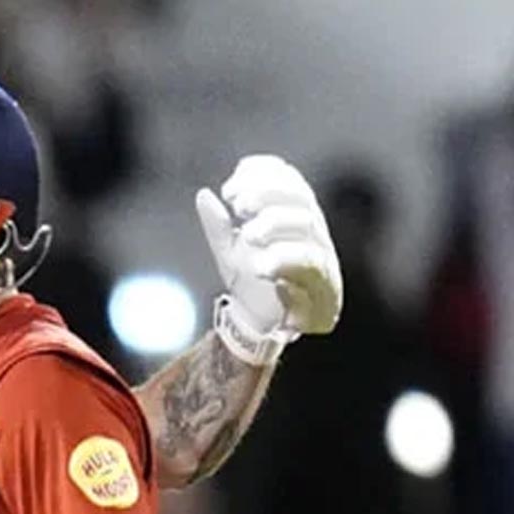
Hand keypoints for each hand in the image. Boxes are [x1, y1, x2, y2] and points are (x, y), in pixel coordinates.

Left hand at [195, 154, 342, 363]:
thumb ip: (218, 226)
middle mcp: (311, 230)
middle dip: (268, 193)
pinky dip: (285, 260)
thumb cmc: (250, 280)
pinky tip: (260, 264)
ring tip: (248, 235)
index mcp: (291, 214)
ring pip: (308, 226)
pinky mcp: (324, 283)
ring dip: (276, 223)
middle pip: (300, 197)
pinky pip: (312, 265)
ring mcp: (321, 255)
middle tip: (238, 205)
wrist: (261, 323)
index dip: (263, 175)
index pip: (289, 181)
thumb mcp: (228, 251)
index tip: (230, 189)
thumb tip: (204, 196)